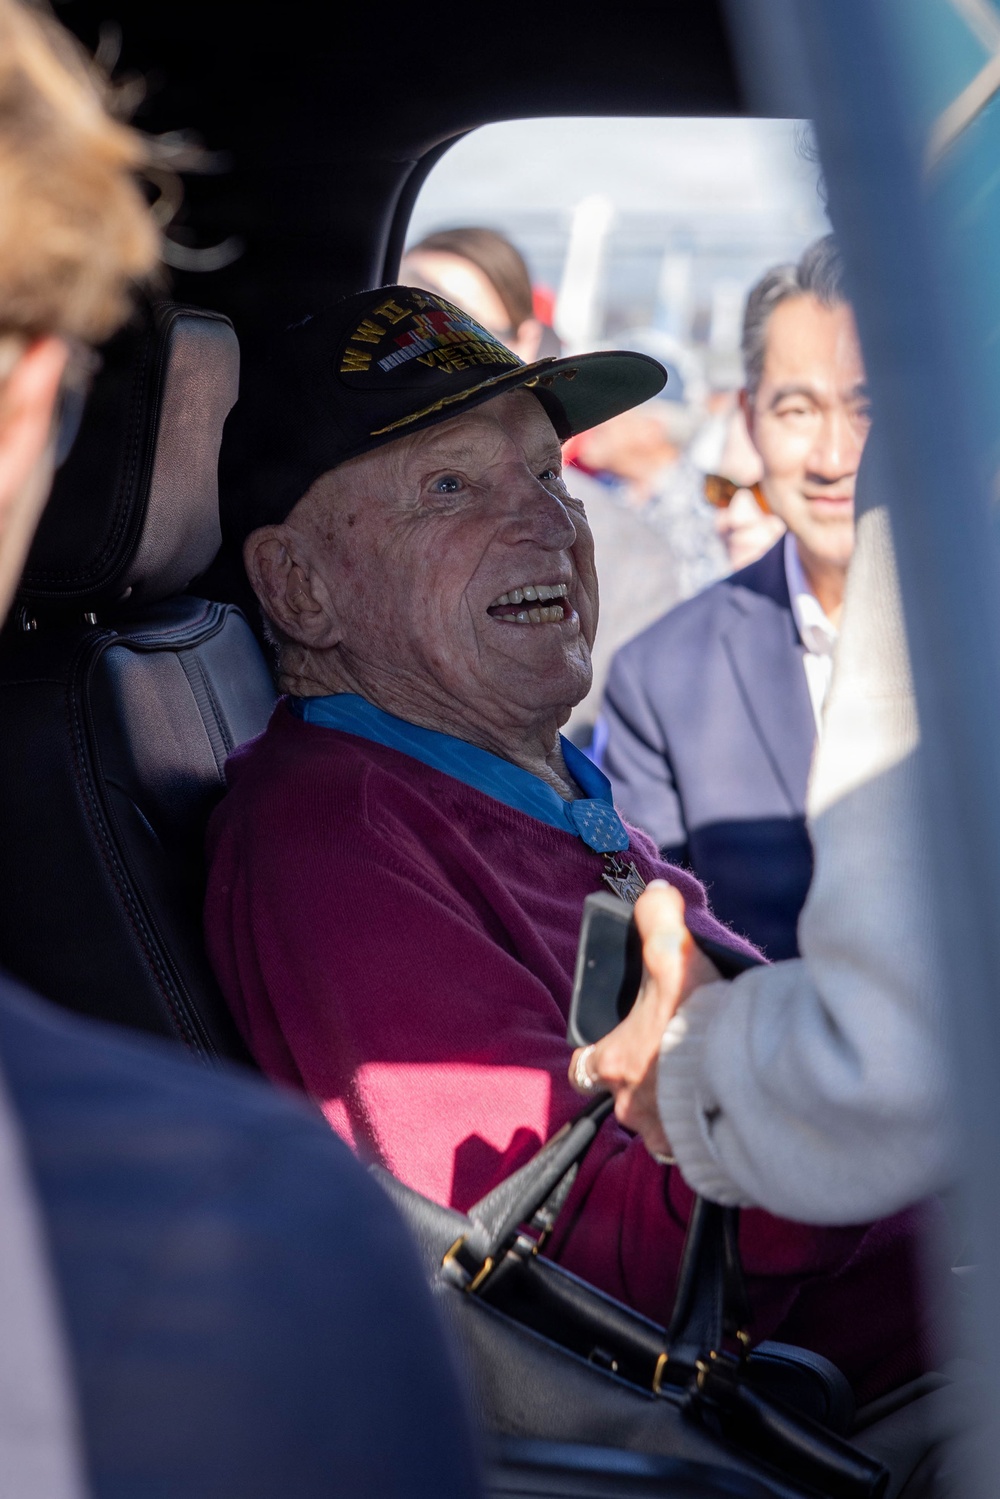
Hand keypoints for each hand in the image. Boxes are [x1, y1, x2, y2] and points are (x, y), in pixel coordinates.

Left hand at [568, 881, 720, 1160]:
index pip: (585, 1066)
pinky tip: (722, 1109)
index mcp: (613, 1063)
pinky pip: (692, 1145)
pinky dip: (704, 1128)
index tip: (616, 1042)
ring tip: (700, 1084)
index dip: (598, 1053)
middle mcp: (630, 1106)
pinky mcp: (698, 1154)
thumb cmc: (697, 1020)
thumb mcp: (672, 954)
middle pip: (624, 1096)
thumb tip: (655, 894)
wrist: (744, 1077)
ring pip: (658, 1123)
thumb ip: (658, 918)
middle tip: (672, 1058)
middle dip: (644, 1079)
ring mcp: (662, 1134)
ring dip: (673, 1106)